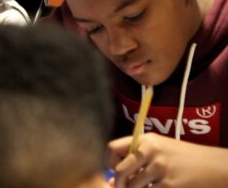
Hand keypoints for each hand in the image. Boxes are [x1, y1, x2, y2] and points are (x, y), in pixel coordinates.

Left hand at [109, 133, 227, 187]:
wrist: (213, 166)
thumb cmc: (184, 158)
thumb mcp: (160, 147)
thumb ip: (137, 157)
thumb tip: (113, 178)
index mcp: (145, 140)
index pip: (113, 148)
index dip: (109, 162)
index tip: (112, 171)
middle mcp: (150, 151)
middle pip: (120, 171)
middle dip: (118, 184)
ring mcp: (160, 168)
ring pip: (132, 186)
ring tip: (145, 187)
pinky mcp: (169, 185)